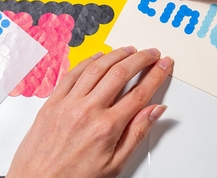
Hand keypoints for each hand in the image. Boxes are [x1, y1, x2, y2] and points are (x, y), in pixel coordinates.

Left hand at [7, 47, 172, 177]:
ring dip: (117, 54)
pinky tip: (99, 57)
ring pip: (97, 67)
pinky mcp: (52, 102)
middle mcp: (87, 111)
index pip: (140, 93)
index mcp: (106, 128)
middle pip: (121, 73)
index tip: (164, 65)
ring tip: (130, 50)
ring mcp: (68, 104)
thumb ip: (137, 133)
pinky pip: (73, 73)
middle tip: (152, 53)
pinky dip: (89, 61)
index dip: (156, 75)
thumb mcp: (114, 165)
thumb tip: (155, 111)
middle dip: (141, 59)